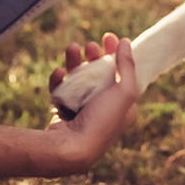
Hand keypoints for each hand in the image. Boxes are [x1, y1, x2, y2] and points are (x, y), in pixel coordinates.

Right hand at [43, 34, 138, 173]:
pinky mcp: (64, 114)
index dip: (116, 53)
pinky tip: (58, 73)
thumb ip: (127, 66)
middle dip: (94, 56)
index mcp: (123, 106)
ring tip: (71, 48)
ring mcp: (83, 111)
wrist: (70, 148)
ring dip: (75, 63)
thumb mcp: (124, 92)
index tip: (108, 36)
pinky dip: (59, 81)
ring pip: (78, 80)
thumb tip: (125, 42)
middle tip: (89, 44)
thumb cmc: (102, 122)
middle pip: (99, 75)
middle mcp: (104, 109)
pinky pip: (61, 92)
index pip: (122, 74)